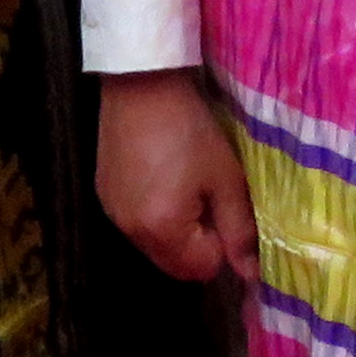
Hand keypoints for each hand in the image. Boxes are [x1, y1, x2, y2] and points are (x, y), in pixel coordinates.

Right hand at [99, 68, 257, 281]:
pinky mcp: (104, 195)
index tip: (225, 208)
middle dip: (198, 244)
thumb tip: (251, 273)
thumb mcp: (225, 178)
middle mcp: (131, 232)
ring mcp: (113, 214)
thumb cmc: (190, 129)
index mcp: (162, 230)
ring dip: (175, 231)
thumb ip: (239, 229)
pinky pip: (135, 224)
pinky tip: (161, 176)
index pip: (201, 268)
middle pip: (175, 264)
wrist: (141, 83)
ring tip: (185, 184)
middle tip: (208, 198)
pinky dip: (153, 214)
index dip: (221, 244)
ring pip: (155, 245)